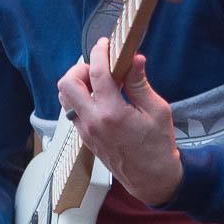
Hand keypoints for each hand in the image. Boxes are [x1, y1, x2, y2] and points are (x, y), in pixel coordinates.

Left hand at [57, 38, 182, 205]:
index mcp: (112, 113)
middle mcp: (93, 122)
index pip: (96, 73)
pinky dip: (80, 98)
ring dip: (76, 84)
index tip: (105, 44)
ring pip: (65, 99)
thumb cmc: (158, 147)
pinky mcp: (85, 138)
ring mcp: (86, 131)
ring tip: (97, 81)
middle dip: (80, 68)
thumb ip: (140, 83)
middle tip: (98, 66)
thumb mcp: (157, 111)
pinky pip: (72, 112)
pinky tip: (100, 98)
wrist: (152, 179)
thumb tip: (134, 59)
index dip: (100, 52)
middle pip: (67, 84)